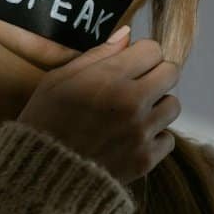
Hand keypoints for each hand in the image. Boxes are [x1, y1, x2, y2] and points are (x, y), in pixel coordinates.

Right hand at [16, 25, 181, 184]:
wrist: (40, 178)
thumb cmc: (43, 123)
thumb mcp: (57, 81)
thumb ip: (96, 56)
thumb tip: (127, 35)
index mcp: (109, 78)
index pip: (153, 49)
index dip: (141, 55)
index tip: (130, 65)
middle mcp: (131, 102)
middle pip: (171, 72)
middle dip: (156, 75)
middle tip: (137, 87)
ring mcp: (141, 132)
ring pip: (173, 105)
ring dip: (157, 107)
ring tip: (134, 115)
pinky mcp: (146, 160)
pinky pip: (169, 139)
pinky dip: (155, 139)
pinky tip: (133, 140)